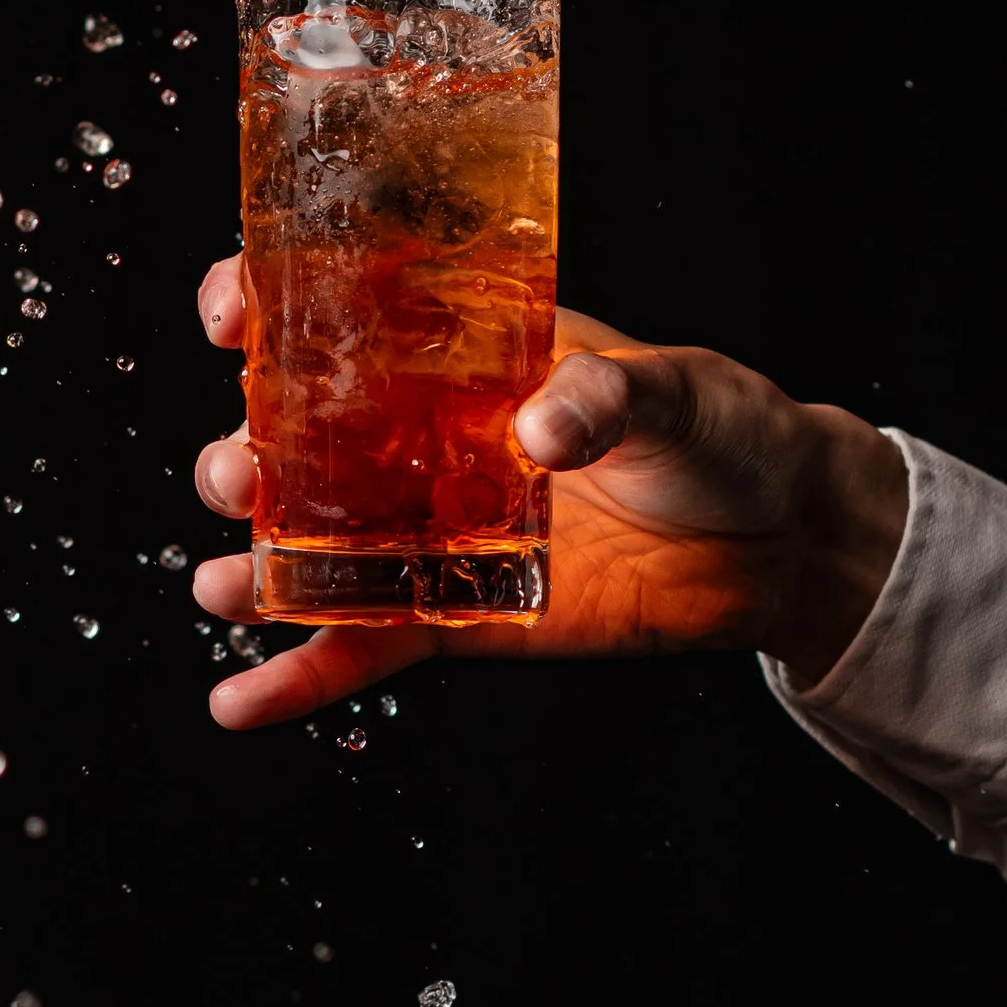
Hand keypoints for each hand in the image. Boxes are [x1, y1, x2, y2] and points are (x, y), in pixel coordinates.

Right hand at [188, 257, 908, 731]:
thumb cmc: (726, 432)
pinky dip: (301, 675)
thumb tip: (537, 432)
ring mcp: (429, 530)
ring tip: (224, 586)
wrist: (783, 545)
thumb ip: (605, 398)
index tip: (230, 318)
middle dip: (238, 454)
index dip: (262, 304)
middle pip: (292, 438)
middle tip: (235, 471)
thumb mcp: (674, 391)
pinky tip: (238, 702)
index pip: (334, 310)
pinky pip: (364, 647)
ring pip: (309, 548)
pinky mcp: (455, 615)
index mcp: (457, 351)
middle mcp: (420, 438)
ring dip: (250, 567)